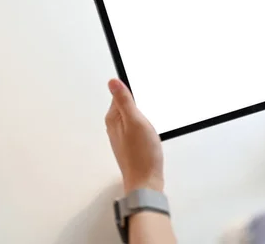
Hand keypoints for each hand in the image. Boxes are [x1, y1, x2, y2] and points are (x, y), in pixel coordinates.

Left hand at [105, 79, 163, 193]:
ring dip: (144, 114)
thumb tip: (112, 81)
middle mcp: (115, 126)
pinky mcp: (131, 144)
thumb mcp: (135, 121)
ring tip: (152, 121)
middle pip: (127, 104)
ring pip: (134, 116)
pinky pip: (138, 127)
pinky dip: (146, 125)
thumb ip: (124, 101)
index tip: (146, 92)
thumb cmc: (142, 155)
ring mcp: (123, 136)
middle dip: (140, 102)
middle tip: (151, 108)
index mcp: (113, 118)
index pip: (121, 93)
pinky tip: (152, 131)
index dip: (134, 90)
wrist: (146, 182)